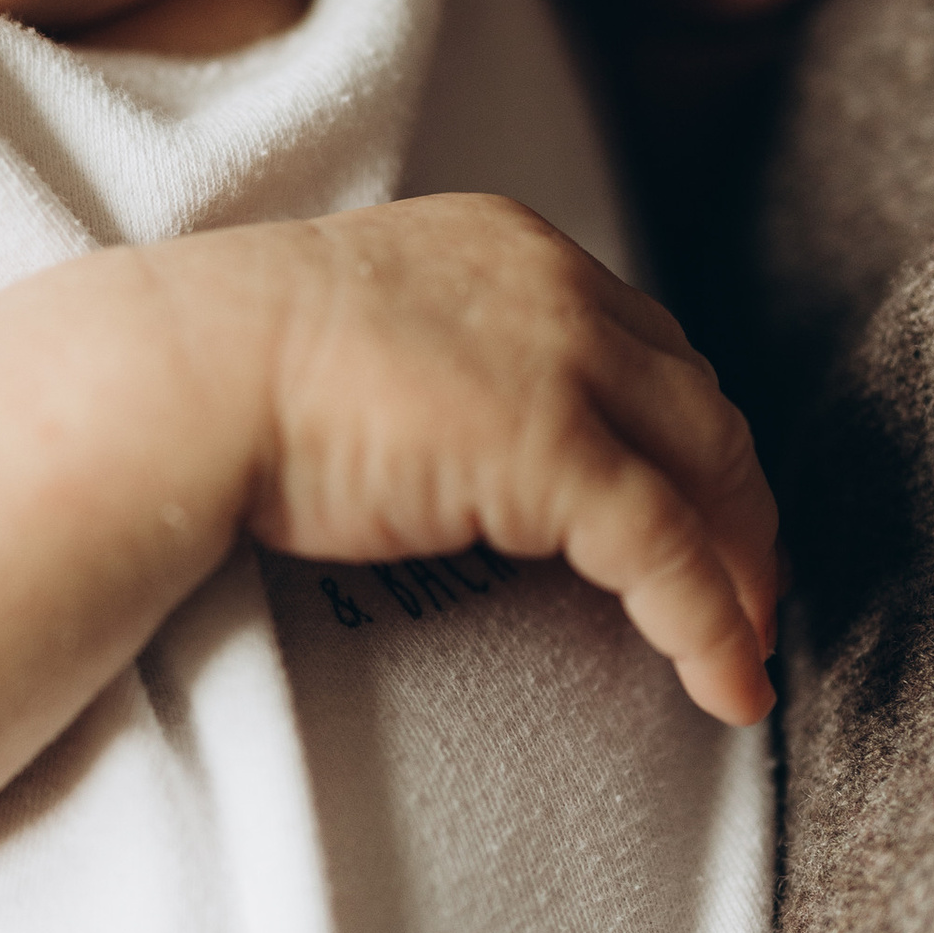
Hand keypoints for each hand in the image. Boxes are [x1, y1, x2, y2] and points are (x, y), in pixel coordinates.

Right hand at [206, 192, 777, 722]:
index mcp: (512, 247)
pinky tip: (725, 685)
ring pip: (708, 470)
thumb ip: (438, 356)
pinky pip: (668, 553)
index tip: (697, 504)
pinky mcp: (553, 450)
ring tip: (742, 647)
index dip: (685, 433)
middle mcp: (560, 288)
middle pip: (698, 400)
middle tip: (749, 589)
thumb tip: (447, 435)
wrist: (184, 372)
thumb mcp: (364, 326)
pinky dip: (711, 625)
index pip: (643, 341)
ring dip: (741, 567)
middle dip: (737, 503)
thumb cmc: (228, 362)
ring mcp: (563, 363)